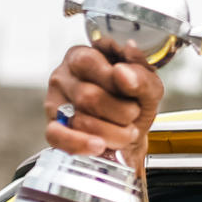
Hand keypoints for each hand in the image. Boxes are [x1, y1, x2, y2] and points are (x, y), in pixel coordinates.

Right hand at [44, 44, 164, 170]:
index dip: (115, 82)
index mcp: (82, 55)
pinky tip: (99, 145)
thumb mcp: (148, 86)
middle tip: (133, 115)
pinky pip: (58, 137)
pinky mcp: (53, 128)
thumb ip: (141, 75)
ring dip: (113, 133)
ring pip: (79, 121)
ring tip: (126, 132)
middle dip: (121, 112)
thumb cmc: (134, 104)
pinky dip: (82, 144)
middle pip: (88, 96)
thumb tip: (123, 72)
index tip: (133, 93)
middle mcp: (64, 76)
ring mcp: (55, 103)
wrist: (131, 135)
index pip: (89, 62)